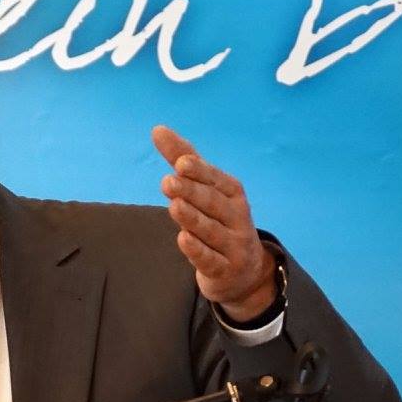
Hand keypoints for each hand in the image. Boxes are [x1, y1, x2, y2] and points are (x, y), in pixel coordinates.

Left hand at [152, 124, 276, 322]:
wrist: (243, 272)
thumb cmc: (219, 221)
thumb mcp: (205, 189)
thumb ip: (182, 159)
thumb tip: (158, 129)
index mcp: (233, 193)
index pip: (216, 179)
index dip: (199, 171)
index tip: (180, 162)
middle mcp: (237, 217)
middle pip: (214, 203)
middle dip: (192, 192)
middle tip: (169, 182)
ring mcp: (233, 245)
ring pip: (211, 230)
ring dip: (192, 218)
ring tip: (174, 206)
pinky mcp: (224, 270)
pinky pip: (210, 259)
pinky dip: (197, 250)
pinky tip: (183, 239)